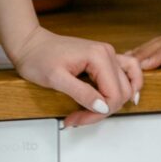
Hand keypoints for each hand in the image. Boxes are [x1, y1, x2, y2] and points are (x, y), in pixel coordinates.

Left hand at [13, 26, 143, 126]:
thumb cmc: (38, 57)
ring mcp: (107, 54)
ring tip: (95, 111)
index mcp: (98, 56)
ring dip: (114, 102)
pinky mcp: (103, 58)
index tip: (78, 118)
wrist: (30, 44)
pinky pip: (127, 70)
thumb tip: (102, 107)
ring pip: (126, 85)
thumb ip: (81, 93)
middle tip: (78, 117)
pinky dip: (130, 85)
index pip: (113, 94)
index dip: (98, 112)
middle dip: (101, 110)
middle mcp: (107, 53)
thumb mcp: (56, 79)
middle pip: (121, 92)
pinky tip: (127, 96)